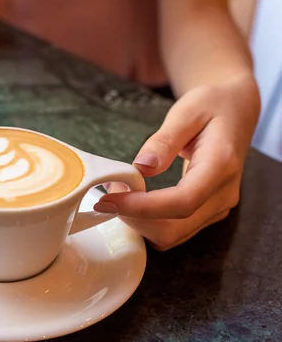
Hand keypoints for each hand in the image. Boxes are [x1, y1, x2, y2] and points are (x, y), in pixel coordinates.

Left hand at [94, 74, 259, 249]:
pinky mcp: (206, 212)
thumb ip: (165, 140)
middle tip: (105, 197)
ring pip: (172, 236)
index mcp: (221, 167)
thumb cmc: (212, 106)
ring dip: (138, 223)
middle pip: (174, 228)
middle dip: (134, 219)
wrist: (235, 110)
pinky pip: (173, 231)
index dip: (142, 207)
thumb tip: (142, 166)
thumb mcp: (187, 111)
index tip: (108, 199)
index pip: (182, 201)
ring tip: (117, 196)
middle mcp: (223, 195)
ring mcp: (217, 208)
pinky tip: (131, 202)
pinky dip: (147, 223)